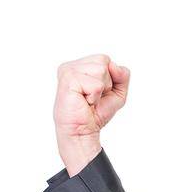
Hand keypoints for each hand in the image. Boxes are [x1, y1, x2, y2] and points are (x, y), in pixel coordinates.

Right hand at [53, 53, 129, 174]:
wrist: (83, 132)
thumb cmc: (95, 113)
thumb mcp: (117, 92)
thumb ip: (122, 75)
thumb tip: (114, 65)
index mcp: (79, 65)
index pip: (105, 59)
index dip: (109, 78)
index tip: (97, 92)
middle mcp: (71, 66)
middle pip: (103, 61)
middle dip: (105, 83)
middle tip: (92, 97)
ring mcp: (68, 71)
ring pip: (101, 70)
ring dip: (99, 90)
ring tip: (88, 100)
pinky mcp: (68, 80)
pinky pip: (96, 84)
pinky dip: (95, 97)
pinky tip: (84, 102)